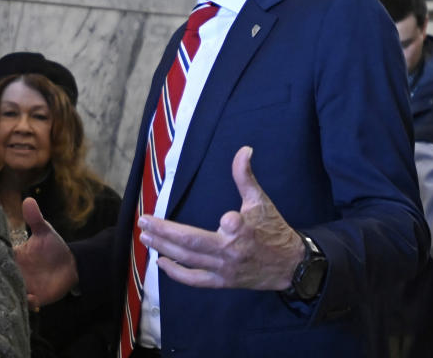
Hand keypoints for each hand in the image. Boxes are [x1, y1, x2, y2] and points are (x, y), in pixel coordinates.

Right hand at [13, 197, 77, 307]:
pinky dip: (27, 303)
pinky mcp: (34, 297)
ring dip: (9, 293)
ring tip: (14, 290)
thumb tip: (28, 199)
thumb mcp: (44, 232)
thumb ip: (35, 218)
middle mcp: (15, 272)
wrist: (70, 264)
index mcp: (14, 257)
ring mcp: (23, 286)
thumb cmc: (53, 247)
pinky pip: (25, 304)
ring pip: (9, 292)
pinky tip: (31, 298)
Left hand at [138, 146, 304, 290]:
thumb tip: (244, 150)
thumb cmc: (272, 229)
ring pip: (188, 260)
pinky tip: (160, 262)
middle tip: (143, 222)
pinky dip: (176, 273)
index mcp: (244, 230)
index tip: (227, 218)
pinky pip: (194, 280)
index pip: (234, 225)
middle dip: (165, 233)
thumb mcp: (261, 201)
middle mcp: (231, 252)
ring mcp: (224, 269)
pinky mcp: (221, 282)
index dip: (230, 222)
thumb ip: (246, 177)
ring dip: (164, 249)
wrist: (288, 265)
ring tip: (145, 237)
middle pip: (193, 244)